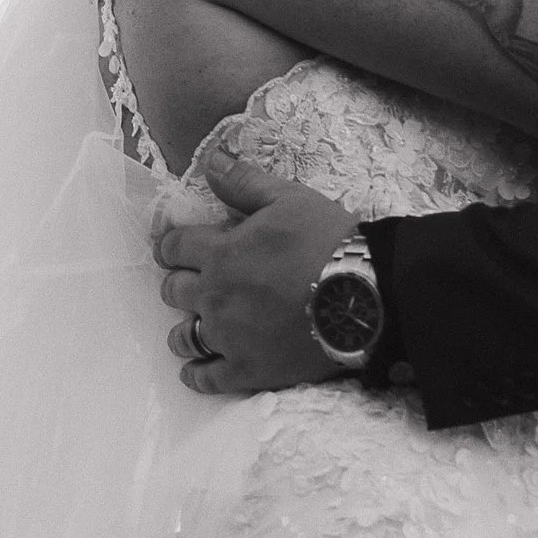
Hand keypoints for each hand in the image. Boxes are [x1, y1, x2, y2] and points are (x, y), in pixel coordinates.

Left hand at [150, 155, 358, 393]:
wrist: (365, 296)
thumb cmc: (328, 241)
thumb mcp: (289, 198)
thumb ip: (243, 182)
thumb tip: (211, 159)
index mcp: (221, 253)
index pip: (174, 247)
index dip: (172, 246)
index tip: (175, 249)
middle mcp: (215, 296)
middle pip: (173, 292)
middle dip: (178, 283)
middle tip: (191, 283)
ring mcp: (229, 337)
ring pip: (183, 336)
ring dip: (183, 328)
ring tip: (192, 327)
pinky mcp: (248, 370)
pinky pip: (207, 378)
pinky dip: (196, 374)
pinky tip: (195, 370)